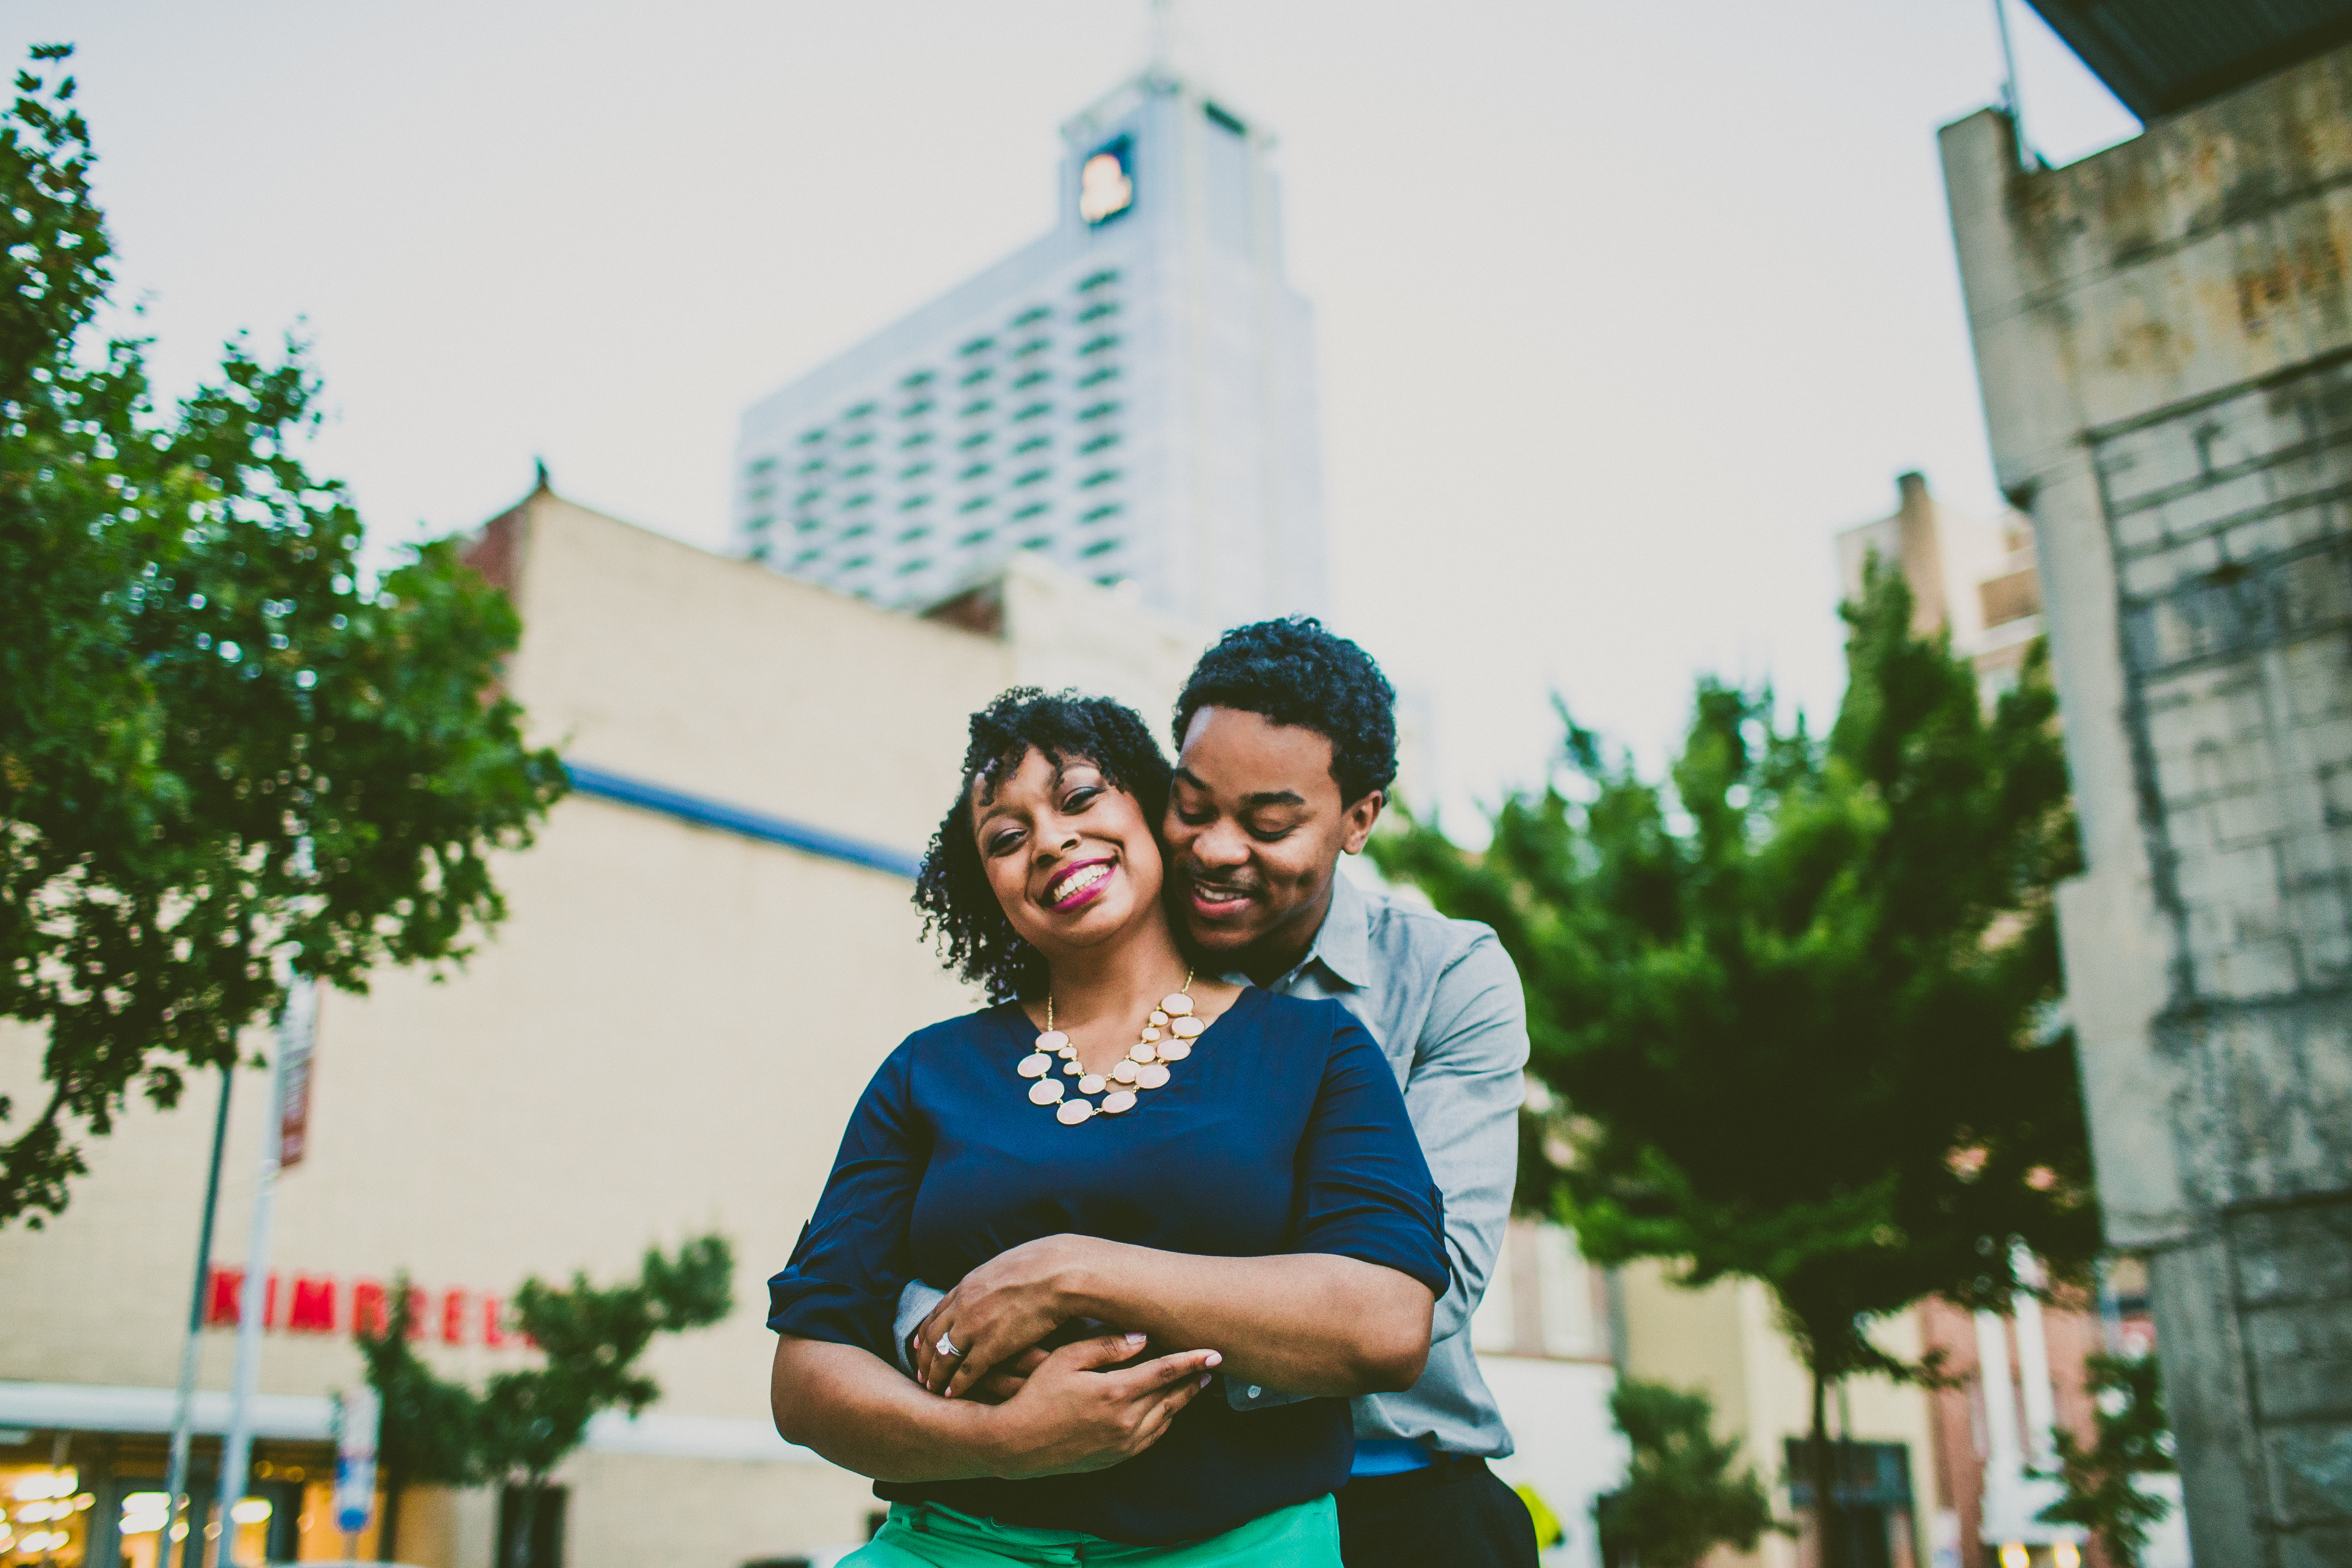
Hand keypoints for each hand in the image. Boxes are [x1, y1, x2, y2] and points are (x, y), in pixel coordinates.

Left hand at [917, 1235, 1095, 1398]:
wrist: (1059, 1273)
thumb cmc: (1044, 1265)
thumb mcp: (1006, 1265)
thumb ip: (993, 1280)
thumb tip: (997, 1283)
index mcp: (968, 1285)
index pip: (937, 1313)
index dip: (925, 1332)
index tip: (919, 1346)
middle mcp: (964, 1306)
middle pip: (933, 1337)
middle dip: (924, 1358)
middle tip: (920, 1373)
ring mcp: (974, 1327)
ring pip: (944, 1357)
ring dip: (935, 1375)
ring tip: (932, 1388)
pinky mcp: (991, 1346)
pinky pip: (965, 1371)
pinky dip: (955, 1384)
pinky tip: (951, 1394)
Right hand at [981, 1332, 1220, 1478]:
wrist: (1015, 1444)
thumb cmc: (1035, 1395)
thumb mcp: (1064, 1359)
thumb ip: (1105, 1346)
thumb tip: (1142, 1337)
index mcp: (1116, 1393)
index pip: (1165, 1372)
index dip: (1192, 1361)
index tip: (1215, 1353)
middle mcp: (1125, 1422)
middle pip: (1171, 1397)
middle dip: (1192, 1381)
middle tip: (1210, 1367)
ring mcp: (1121, 1444)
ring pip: (1165, 1419)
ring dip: (1181, 1402)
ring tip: (1193, 1386)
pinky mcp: (1115, 1458)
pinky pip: (1151, 1439)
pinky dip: (1164, 1422)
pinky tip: (1166, 1411)